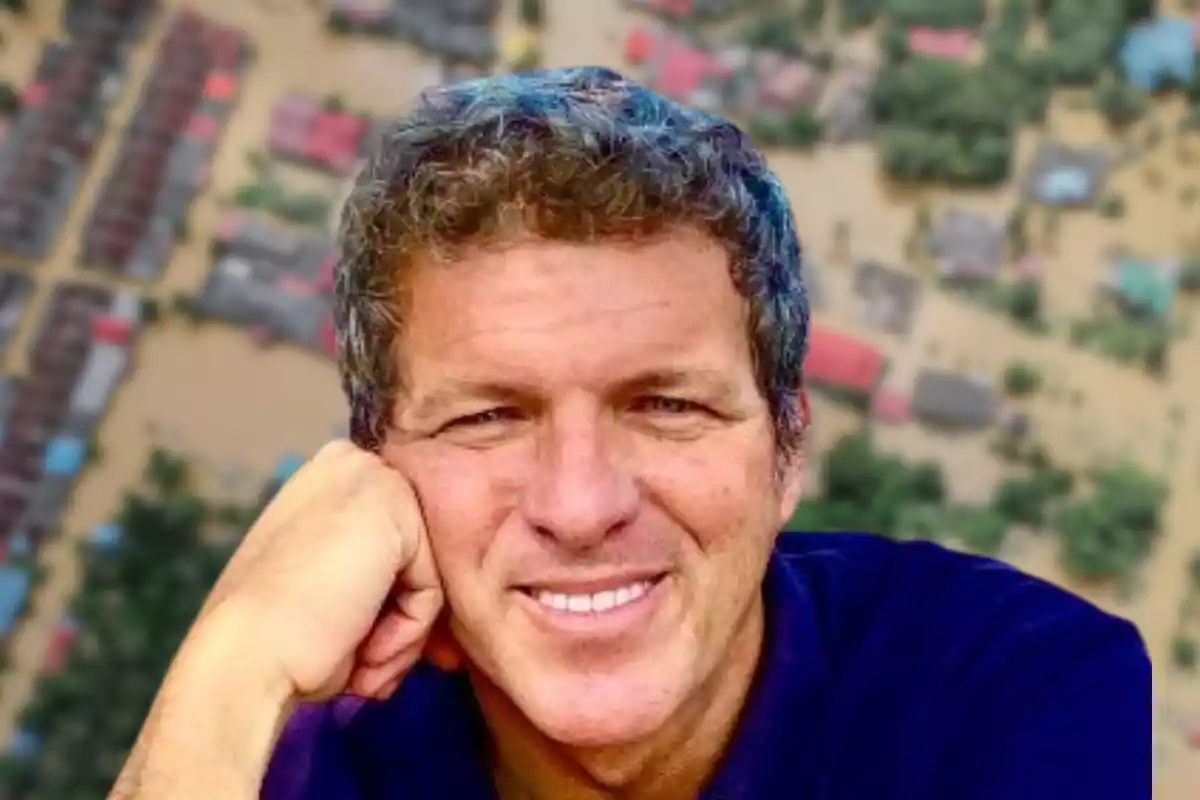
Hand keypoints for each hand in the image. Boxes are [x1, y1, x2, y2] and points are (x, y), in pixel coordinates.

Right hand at [198, 440, 444, 701]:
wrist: (244, 659)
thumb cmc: (273, 638)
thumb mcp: (324, 583)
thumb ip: (366, 565)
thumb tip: (410, 591)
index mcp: (330, 476)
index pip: (394, 548)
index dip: (380, 609)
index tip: (353, 649)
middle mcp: (352, 463)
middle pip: (413, 558)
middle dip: (394, 623)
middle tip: (362, 666)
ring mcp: (374, 478)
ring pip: (426, 575)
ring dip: (399, 637)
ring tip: (362, 666)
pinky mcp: (396, 508)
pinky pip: (431, 587)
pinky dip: (407, 634)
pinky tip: (365, 651)